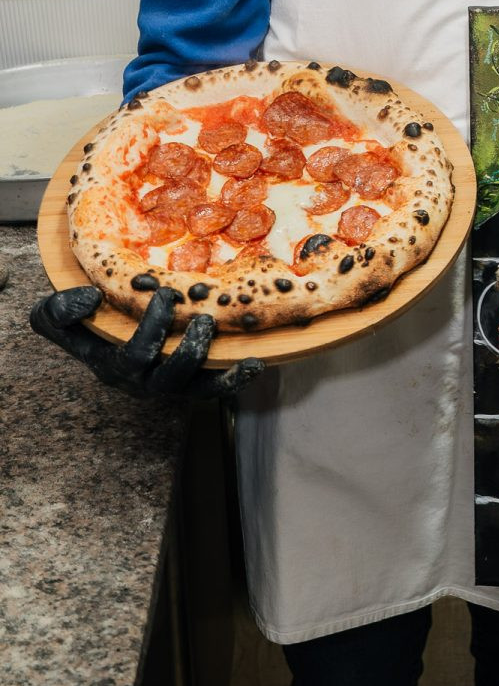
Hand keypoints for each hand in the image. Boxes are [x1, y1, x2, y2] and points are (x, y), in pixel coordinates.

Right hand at [30, 284, 264, 401]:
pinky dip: (235, 379)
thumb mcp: (55, 318)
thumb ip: (58, 311)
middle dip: (187, 348)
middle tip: (203, 316)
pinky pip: (214, 389)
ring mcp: (168, 383)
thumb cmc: (82, 321)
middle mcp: (142, 381)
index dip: (151, 331)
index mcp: (112, 366)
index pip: (133, 358)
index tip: (164, 295)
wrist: (101, 331)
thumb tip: (90, 298)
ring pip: (194, 388)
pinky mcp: (191, 381)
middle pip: (167, 378)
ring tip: (215, 325)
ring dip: (210, 360)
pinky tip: (255, 363)